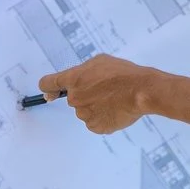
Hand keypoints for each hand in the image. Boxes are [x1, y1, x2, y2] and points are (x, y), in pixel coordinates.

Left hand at [38, 53, 159, 134]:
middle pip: (74, 99)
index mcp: (73, 79)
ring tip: (114, 100)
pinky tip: (116, 110)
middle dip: (85, 95)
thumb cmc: (123, 73)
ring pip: (86, 111)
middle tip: (105, 90)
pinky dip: (103, 118)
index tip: (52, 94)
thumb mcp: (100, 61)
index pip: (48, 84)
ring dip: (96, 107)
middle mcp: (75, 98)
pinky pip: (95, 122)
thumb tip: (78, 80)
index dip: (50, 89)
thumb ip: (83, 71)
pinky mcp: (96, 127)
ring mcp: (85, 115)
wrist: (141, 90)